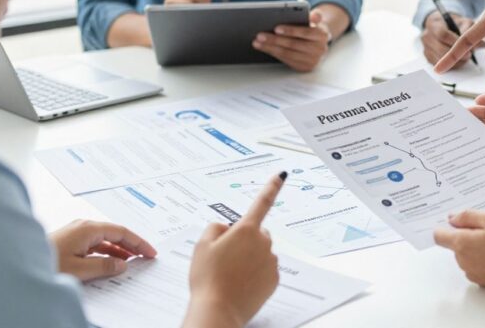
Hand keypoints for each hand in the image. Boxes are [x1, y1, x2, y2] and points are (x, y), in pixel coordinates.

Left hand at [49, 220, 156, 281]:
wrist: (17, 265)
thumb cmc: (46, 264)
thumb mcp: (79, 269)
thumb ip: (104, 266)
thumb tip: (122, 264)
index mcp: (88, 228)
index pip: (121, 232)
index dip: (138, 242)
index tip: (151, 252)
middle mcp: (83, 226)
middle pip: (114, 234)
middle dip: (131, 245)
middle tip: (146, 256)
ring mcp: (75, 233)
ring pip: (104, 240)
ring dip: (119, 250)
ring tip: (132, 261)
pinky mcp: (69, 241)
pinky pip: (94, 245)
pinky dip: (106, 253)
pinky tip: (111, 262)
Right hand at [185, 172, 285, 327]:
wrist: (218, 309)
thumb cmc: (207, 278)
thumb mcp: (202, 246)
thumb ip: (215, 229)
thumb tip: (227, 228)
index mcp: (246, 230)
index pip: (262, 203)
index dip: (272, 186)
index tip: (283, 174)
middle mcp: (263, 242)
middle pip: (257, 233)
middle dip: (245, 240)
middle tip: (225, 257)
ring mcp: (271, 261)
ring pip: (261, 253)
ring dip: (249, 258)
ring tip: (230, 275)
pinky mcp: (274, 279)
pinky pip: (265, 270)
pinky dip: (255, 274)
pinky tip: (240, 284)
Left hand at [252, 10, 331, 71]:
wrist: (320, 46)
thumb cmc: (313, 30)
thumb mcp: (316, 21)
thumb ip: (316, 16)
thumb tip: (314, 15)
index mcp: (322, 35)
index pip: (305, 32)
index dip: (291, 30)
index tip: (276, 28)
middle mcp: (319, 50)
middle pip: (293, 44)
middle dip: (275, 40)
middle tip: (260, 35)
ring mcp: (312, 61)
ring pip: (287, 54)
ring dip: (270, 48)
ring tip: (257, 42)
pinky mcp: (304, 67)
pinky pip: (286, 60)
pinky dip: (274, 54)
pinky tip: (264, 48)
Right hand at [421, 11, 475, 67]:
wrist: (440, 24)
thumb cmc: (452, 23)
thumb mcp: (462, 21)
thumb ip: (470, 30)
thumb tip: (482, 44)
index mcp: (433, 24)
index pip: (442, 34)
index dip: (455, 42)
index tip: (467, 48)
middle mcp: (426, 36)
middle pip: (440, 49)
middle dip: (456, 55)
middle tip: (469, 56)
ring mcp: (425, 47)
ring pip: (439, 59)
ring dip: (453, 62)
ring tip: (465, 58)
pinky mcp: (427, 57)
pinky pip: (439, 65)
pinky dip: (449, 66)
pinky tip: (458, 62)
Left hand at [434, 210, 484, 293]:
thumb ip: (469, 216)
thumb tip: (452, 218)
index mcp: (462, 244)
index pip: (439, 236)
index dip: (446, 225)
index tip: (456, 220)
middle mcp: (464, 262)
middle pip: (457, 244)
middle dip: (469, 234)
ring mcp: (475, 274)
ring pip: (469, 254)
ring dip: (479, 246)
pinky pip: (480, 265)